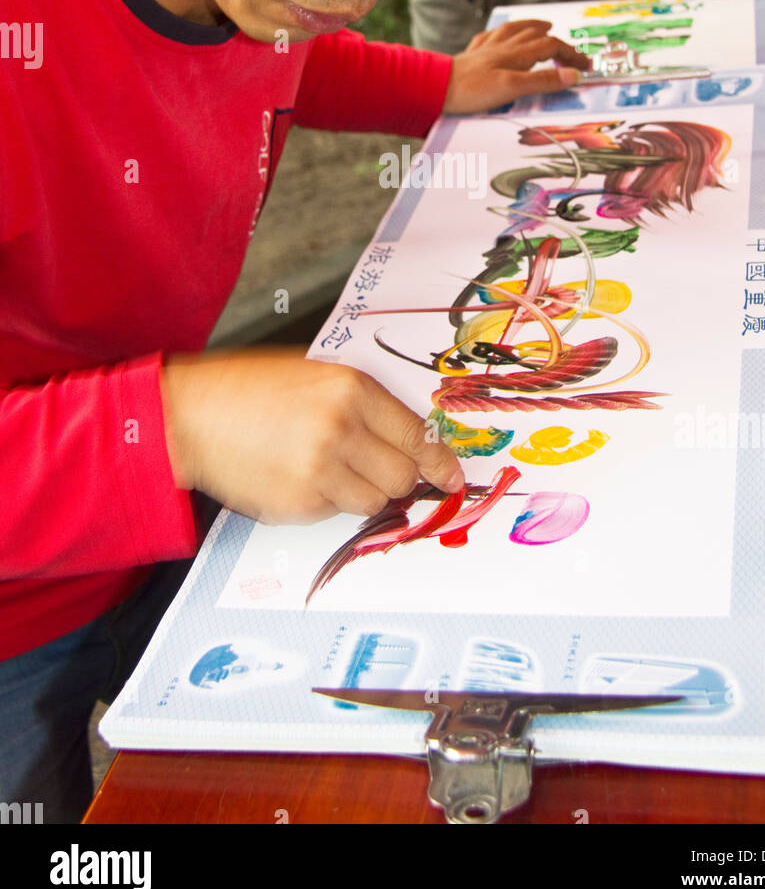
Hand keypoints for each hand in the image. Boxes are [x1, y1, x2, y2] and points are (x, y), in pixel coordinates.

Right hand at [161, 347, 463, 523]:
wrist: (189, 415)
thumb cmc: (248, 390)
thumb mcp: (314, 376)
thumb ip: (362, 405)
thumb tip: (412, 439)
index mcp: (351, 389)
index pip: (418, 435)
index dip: (440, 460)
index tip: (451, 475)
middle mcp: (341, 429)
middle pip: (404, 475)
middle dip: (398, 477)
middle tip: (375, 469)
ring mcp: (319, 470)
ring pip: (375, 500)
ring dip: (362, 492)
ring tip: (327, 468)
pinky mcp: (298, 504)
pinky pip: (335, 513)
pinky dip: (326, 501)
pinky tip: (298, 476)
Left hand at [442, 19, 589, 113]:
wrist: (433, 88)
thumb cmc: (470, 90)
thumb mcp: (511, 88)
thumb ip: (542, 81)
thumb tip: (572, 75)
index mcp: (515, 54)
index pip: (551, 47)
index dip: (571, 54)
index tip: (586, 65)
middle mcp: (502, 47)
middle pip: (536, 36)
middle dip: (557, 42)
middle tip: (570, 52)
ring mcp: (485, 50)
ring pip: (513, 31)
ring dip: (532, 27)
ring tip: (544, 26)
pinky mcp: (470, 56)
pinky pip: (489, 37)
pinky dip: (502, 33)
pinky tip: (500, 36)